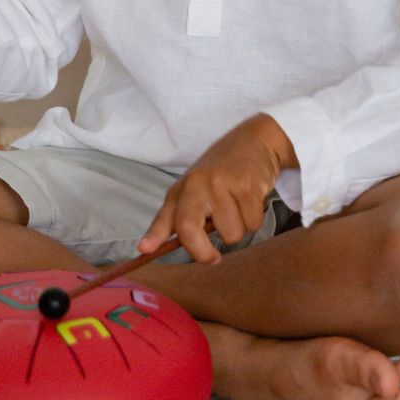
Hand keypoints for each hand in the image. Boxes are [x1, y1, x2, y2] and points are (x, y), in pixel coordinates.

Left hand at [137, 114, 297, 264]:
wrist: (255, 140)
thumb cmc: (224, 170)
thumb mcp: (198, 188)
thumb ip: (184, 215)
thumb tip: (156, 248)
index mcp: (182, 188)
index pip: (165, 216)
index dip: (154, 235)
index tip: (144, 249)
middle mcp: (196, 185)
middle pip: (188, 229)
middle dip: (202, 253)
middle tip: (213, 258)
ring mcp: (220, 184)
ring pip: (230, 234)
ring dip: (239, 229)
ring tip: (239, 207)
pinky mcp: (245, 186)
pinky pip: (252, 224)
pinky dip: (255, 219)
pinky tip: (252, 200)